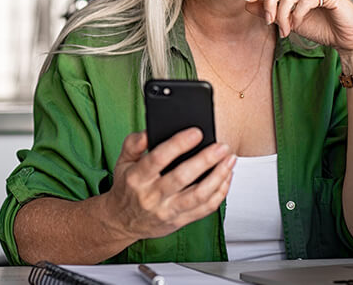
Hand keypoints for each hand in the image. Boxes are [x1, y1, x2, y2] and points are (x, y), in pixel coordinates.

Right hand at [100, 129, 235, 240]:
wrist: (122, 222)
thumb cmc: (127, 188)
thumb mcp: (122, 162)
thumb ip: (133, 144)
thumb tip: (148, 131)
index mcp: (137, 178)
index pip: (158, 159)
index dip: (178, 144)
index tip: (196, 133)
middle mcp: (152, 196)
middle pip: (182, 177)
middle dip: (205, 160)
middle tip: (221, 146)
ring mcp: (167, 211)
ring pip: (198, 195)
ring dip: (218, 176)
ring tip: (230, 160)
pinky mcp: (180, 221)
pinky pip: (205, 209)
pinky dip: (220, 193)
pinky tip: (226, 177)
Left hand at [245, 0, 352, 56]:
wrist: (346, 40)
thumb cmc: (321, 27)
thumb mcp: (289, 20)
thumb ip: (270, 10)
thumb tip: (248, 3)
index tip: (249, 1)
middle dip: (269, 2)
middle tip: (269, 22)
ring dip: (283, 14)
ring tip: (286, 30)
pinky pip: (307, 0)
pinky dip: (297, 15)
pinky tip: (297, 25)